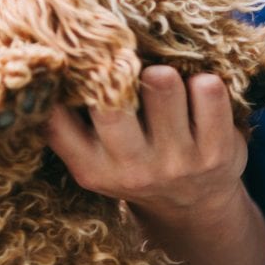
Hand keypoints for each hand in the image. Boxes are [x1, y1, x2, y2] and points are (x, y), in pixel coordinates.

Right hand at [42, 66, 247, 216]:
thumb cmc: (137, 164)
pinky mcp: (217, 151)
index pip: (56, 121)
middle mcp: (132, 169)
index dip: (61, 81)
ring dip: (163, 71)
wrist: (196, 207)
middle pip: (111, 101)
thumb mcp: (94, 158)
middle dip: (118, 71)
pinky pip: (208, 89)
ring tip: (165, 82)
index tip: (70, 57)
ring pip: (162, 83)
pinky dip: (203, 81)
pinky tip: (197, 95)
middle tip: (126, 64)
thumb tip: (47, 59)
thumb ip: (71, 123)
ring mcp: (177, 162)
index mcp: (91, 168)